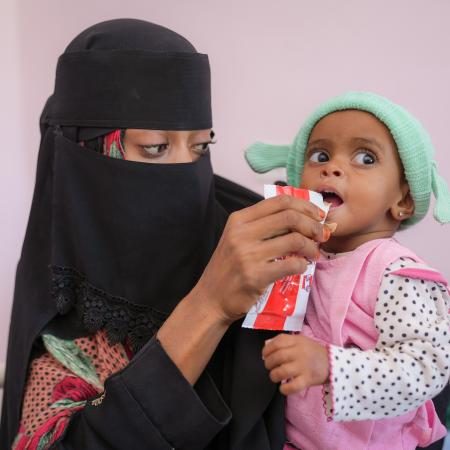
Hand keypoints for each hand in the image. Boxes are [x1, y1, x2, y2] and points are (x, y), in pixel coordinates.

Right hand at [192, 195, 329, 323]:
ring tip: (313, 253)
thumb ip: (260, 226)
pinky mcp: (255, 276)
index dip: (304, 205)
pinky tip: (302, 267)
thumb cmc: (227, 269)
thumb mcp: (236, 238)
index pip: (279, 201)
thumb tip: (299, 218)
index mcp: (239, 219)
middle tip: (321, 234)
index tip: (317, 215)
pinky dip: (303, 265)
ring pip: (294, 240)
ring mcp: (248, 254)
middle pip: (290, 217)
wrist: (211, 299)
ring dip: (311, 247)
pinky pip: (291, 265)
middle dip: (313, 225)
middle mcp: (242, 233)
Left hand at [262, 333, 329, 394]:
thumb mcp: (300, 341)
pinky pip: (293, 386)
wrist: (333, 363)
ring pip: (282, 371)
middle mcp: (300, 352)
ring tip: (274, 376)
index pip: (277, 343)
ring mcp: (304, 366)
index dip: (267, 349)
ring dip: (274, 375)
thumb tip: (266, 346)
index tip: (264, 355)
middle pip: (278, 356)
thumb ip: (284, 341)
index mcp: (297, 341)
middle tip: (269, 366)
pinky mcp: (308, 380)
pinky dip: (284, 389)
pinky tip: (283, 387)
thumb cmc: (313, 352)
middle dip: (268, 363)